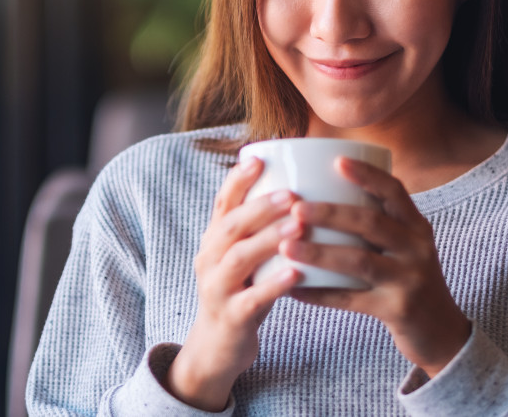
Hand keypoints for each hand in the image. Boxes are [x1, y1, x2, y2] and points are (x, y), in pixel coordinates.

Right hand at [166, 157, 301, 409]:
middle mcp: (209, 260)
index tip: (257, 158)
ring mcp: (217, 289)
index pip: (221, 203)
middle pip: (229, 226)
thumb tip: (299, 185)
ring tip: (297, 227)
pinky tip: (297, 274)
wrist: (217, 349)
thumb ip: (260, 228)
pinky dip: (273, 286)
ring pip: (238, 258)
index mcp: (214, 241)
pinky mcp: (231, 318)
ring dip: (267, 240)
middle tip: (292, 194)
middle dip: (260, 207)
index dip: (237, 180)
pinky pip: (251, 300)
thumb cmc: (243, 292)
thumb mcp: (245, 257)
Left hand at [282, 157, 470, 377]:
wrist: (440, 331)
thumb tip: (323, 187)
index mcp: (417, 226)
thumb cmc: (407, 278)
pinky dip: (319, 294)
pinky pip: (351, 300)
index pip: (394, 191)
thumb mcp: (404, 245)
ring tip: (285, 247)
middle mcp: (417, 249)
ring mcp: (409, 280)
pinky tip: (292, 289)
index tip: (337, 161)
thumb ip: (375, 221)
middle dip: (330, 213)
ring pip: (359, 261)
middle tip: (295, 209)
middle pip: (371, 223)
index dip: (367, 174)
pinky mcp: (397, 310)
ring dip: (318, 253)